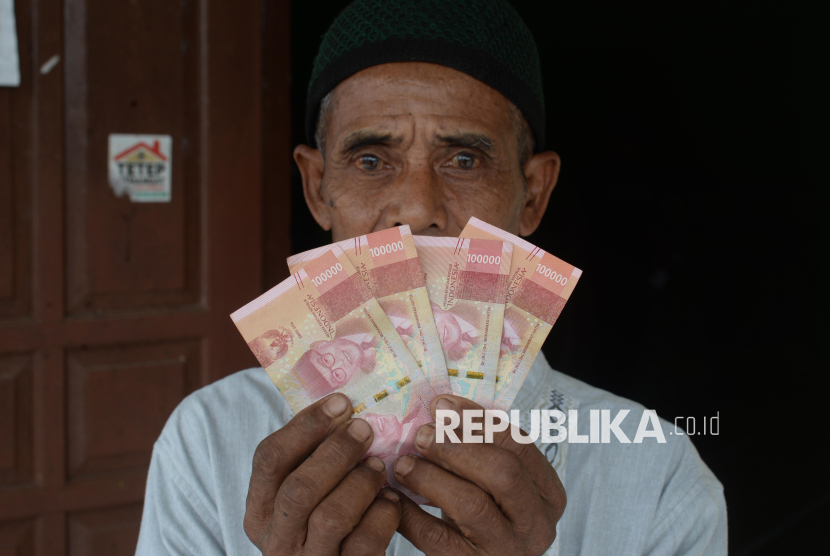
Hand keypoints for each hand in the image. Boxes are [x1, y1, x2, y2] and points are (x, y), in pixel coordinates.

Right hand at [244, 393, 401, 554]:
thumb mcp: (301, 497)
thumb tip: (342, 407)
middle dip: (336, 451)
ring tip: (378, 465)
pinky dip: (382, 514)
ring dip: (360, 481)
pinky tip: (391, 499)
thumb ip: (310, 461)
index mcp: (260, 510)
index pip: (268, 459)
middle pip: (299, 488)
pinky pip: (364, 542)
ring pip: (331, 515)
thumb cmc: (320, 525)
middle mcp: (277, 539)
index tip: (340, 403)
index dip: (305, 426)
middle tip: (363, 429)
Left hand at [393, 395, 565, 555]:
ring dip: (431, 477)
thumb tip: (443, 408)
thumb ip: (480, 448)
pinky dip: (410, 513)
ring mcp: (508, 550)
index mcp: (547, 494)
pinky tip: (392, 496)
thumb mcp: (495, 484)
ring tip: (404, 464)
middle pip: (503, 473)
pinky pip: (437, 537)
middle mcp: (536, 524)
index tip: (442, 405)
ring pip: (472, 504)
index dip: (479, 420)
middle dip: (457, 447)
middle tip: (421, 435)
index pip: (520, 445)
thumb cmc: (486, 517)